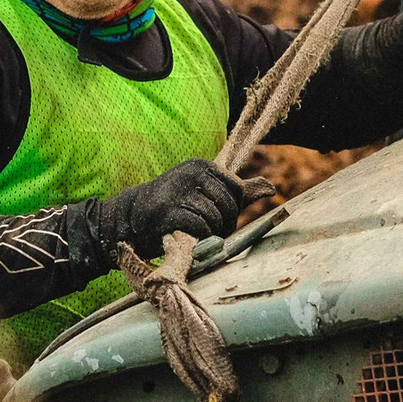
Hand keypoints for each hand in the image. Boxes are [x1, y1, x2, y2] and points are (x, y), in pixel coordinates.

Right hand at [81, 160, 272, 260]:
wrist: (131, 218)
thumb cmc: (173, 207)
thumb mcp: (206, 193)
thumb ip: (239, 191)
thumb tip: (272, 187)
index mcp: (201, 165)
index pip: (236, 189)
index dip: (232, 208)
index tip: (219, 216)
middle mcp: (191, 172)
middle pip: (228, 205)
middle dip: (223, 224)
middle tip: (208, 230)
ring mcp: (178, 190)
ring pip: (215, 217)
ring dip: (209, 232)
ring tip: (194, 232)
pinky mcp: (168, 211)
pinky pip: (200, 226)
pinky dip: (198, 236)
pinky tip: (186, 235)